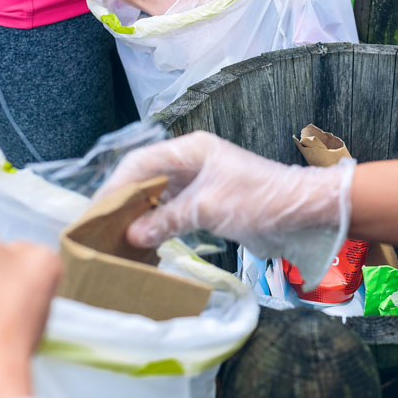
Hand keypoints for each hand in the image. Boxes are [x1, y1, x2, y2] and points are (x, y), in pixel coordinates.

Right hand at [95, 131, 353, 288]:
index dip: (114, 188)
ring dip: (137, 219)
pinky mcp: (207, 204)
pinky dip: (156, 228)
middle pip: (144, 180)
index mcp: (190, 149)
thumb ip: (168, 219)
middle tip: (96, 232)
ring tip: (112, 243)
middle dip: (121, 204)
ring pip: (156, 198)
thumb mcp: (210, 208)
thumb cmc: (260, 200)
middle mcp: (190, 162)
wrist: (303, 212)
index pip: (139, 163)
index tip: (94, 215)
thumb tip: (130, 234)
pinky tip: (141, 247)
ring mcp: (198, 183)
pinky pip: (171, 214)